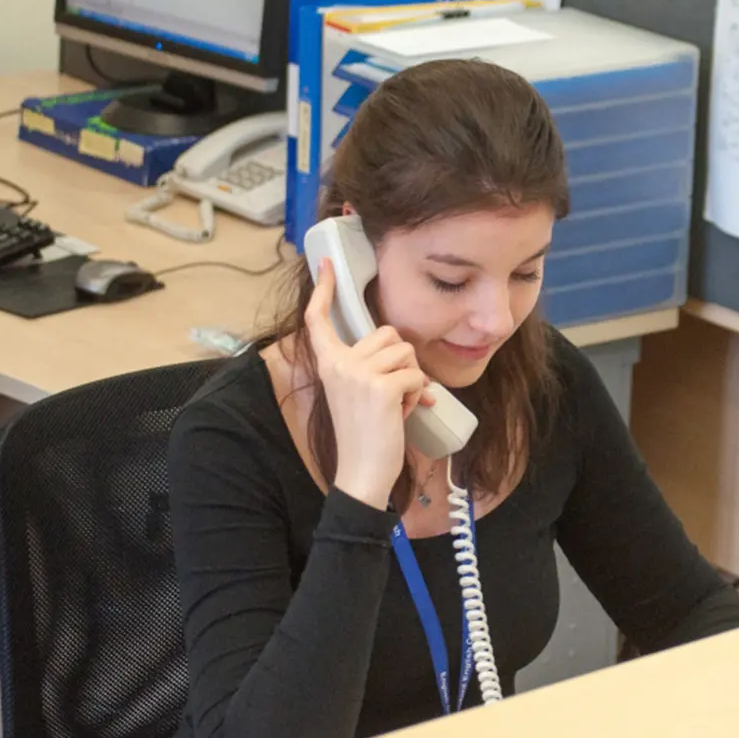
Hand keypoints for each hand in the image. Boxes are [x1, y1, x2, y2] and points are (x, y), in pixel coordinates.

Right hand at [306, 257, 433, 509]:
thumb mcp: (356, 393)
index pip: (319, 320)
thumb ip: (367, 367)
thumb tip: (401, 350)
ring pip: (406, 353)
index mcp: (328, 363)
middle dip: (402, 358)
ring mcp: (359, 374)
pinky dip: (419, 395)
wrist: (362, 472)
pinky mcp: (381, 388)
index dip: (324, 291)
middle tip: (395, 389)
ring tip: (398, 404)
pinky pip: (417, 376)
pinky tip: (405, 413)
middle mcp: (339, 363)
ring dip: (412, 378)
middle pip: (387, 333)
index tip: (325, 266)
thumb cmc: (364, 434)